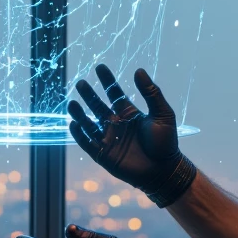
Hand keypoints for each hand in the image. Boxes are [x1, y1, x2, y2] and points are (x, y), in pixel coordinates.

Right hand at [69, 64, 196, 206]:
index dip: (107, 80)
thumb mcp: (162, 114)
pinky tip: (74, 124)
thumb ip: (151, 93)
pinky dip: (79, 134)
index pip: (114, 93)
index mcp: (129, 113)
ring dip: (80, 114)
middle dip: (89, 95)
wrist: (164, 170)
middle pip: (97, 106)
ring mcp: (108, 139)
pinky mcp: (103, 155)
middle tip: (81, 83)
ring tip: (72, 103)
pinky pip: (87, 143)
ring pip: (89, 124)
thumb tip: (139, 70)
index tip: (99, 67)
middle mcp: (116, 124)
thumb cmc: (166, 143)